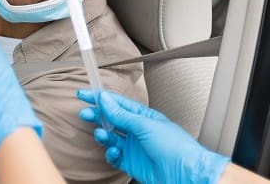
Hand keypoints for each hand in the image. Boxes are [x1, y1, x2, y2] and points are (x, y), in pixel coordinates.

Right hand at [78, 89, 229, 183]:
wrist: (186, 174)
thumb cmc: (175, 147)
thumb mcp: (145, 125)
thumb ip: (122, 114)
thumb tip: (105, 100)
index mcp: (143, 116)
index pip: (117, 103)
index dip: (100, 98)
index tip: (84, 95)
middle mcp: (137, 130)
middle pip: (111, 119)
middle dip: (97, 116)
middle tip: (85, 113)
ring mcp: (134, 147)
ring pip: (111, 137)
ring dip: (103, 134)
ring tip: (100, 134)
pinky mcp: (131, 162)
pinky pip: (114, 156)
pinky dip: (110, 153)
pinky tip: (114, 151)